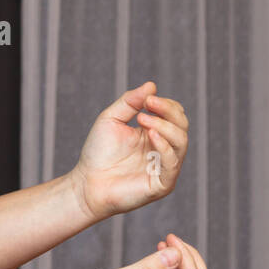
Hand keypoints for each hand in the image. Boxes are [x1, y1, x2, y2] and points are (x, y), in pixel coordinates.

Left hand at [69, 81, 187, 220]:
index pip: (174, 115)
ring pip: (181, 142)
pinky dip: (165, 147)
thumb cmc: (98, 152)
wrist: (87, 183)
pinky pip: (173, 163)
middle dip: (168, 111)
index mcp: (155, 134)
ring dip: (165, 126)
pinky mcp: (163, 184)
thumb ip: (130, 102)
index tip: (148, 98)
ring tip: (144, 119)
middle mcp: (164, 149)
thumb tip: (151, 85)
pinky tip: (151, 135)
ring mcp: (165, 167)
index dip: (165, 104)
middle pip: (182, 126)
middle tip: (148, 104)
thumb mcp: (111, 119)